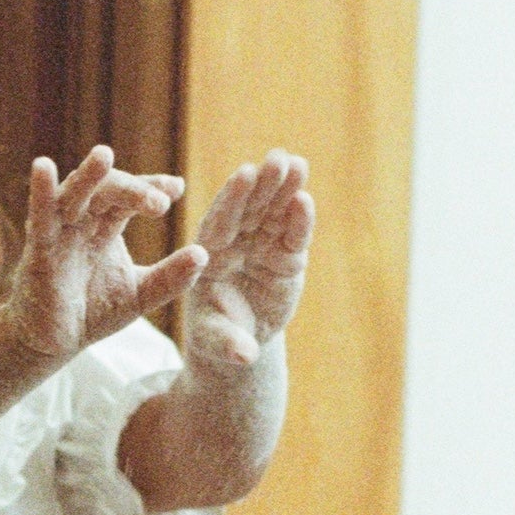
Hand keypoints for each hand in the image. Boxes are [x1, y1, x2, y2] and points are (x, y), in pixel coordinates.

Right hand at [1, 146, 208, 366]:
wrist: (52, 344)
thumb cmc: (92, 312)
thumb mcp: (140, 295)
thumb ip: (170, 277)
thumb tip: (204, 254)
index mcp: (105, 227)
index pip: (130, 197)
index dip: (152, 188)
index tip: (177, 188)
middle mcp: (82, 222)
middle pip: (107, 191)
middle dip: (132, 190)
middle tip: (159, 202)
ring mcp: (59, 233)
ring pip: (75, 195)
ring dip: (90, 176)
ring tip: (104, 154)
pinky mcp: (39, 250)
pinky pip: (40, 217)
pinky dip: (41, 192)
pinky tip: (42, 166)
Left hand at [182, 149, 313, 373]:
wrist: (237, 340)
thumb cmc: (216, 336)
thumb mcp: (215, 341)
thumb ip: (228, 343)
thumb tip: (246, 356)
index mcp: (208, 254)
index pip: (220, 221)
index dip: (233, 198)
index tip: (245, 175)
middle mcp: (233, 244)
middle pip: (249, 208)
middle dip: (264, 184)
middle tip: (278, 157)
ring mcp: (260, 247)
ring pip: (273, 214)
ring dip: (285, 189)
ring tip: (298, 163)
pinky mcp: (284, 256)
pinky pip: (292, 235)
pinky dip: (300, 218)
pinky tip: (305, 196)